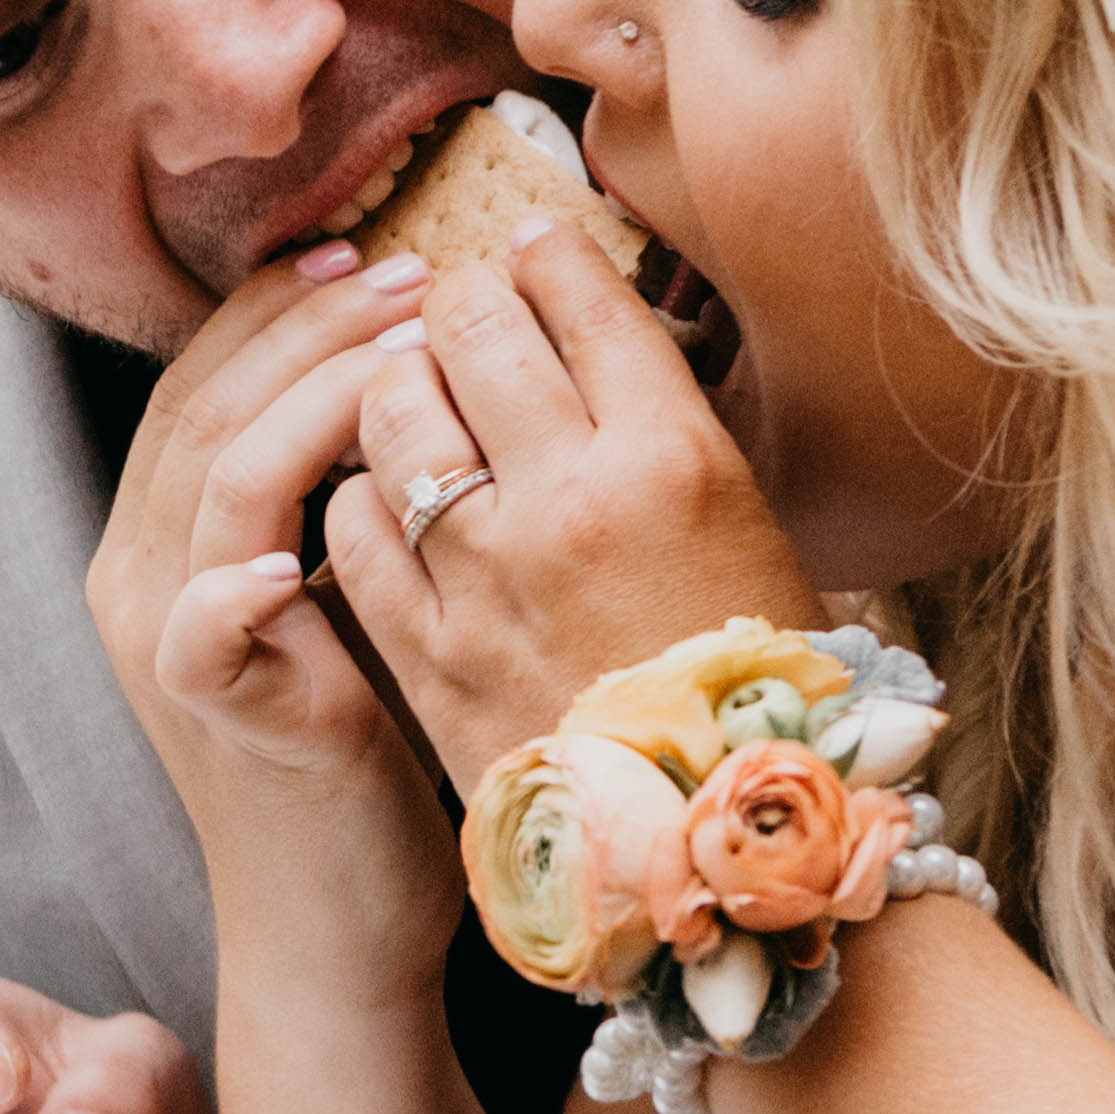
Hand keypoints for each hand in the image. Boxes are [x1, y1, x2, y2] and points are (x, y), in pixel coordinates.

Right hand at [83, 245, 464, 967]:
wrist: (337, 913)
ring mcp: (167, 640)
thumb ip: (356, 484)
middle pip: (208, 400)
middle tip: (412, 270)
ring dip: (314, 396)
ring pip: (214, 474)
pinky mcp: (213, 712)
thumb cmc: (370, 739)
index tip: (372, 246)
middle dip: (311, 322)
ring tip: (411, 344)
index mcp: (164, 533)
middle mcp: (141, 572)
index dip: (280, 304)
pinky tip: (312, 540)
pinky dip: (245, 577)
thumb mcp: (355, 582)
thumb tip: (438, 358)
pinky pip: (205, 626)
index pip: (205, 376)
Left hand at [318, 222, 818, 785]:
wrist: (718, 862)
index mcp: (675, 459)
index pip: (584, 298)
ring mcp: (487, 576)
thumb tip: (605, 337)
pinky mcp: (426, 650)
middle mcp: (572, 500)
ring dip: (400, 381)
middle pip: (473, 326)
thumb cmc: (759, 694)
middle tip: (469, 308)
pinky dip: (363, 493)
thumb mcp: (755, 533)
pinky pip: (354, 525)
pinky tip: (390, 498)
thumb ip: (671, 433)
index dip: (549, 257)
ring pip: (394, 409)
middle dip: (463, 299)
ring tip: (420, 392)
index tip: (535, 251)